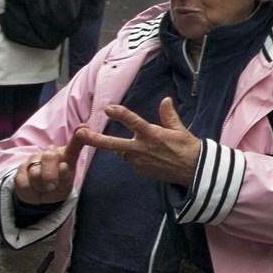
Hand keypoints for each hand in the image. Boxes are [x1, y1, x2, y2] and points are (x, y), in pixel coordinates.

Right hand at [12, 126, 90, 208]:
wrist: (40, 197)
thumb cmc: (58, 186)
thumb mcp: (66, 184)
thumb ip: (66, 175)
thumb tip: (64, 162)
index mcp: (67, 154)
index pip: (76, 141)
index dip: (82, 136)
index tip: (83, 129)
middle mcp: (51, 152)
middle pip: (50, 156)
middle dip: (51, 174)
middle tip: (53, 185)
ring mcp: (35, 159)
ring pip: (35, 173)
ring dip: (41, 187)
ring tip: (44, 189)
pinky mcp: (21, 169)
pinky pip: (25, 183)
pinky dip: (31, 192)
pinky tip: (34, 190)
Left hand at [77, 96, 202, 185]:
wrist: (193, 171)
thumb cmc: (187, 147)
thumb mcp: (179, 129)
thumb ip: (169, 115)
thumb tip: (165, 100)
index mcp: (152, 135)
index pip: (133, 123)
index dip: (120, 115)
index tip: (108, 108)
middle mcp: (142, 149)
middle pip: (113, 144)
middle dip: (95, 139)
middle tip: (80, 134)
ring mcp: (139, 162)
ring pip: (123, 152)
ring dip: (125, 148)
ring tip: (143, 146)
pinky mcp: (140, 171)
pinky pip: (132, 160)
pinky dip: (136, 156)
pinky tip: (151, 156)